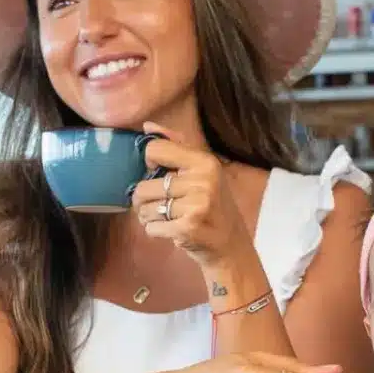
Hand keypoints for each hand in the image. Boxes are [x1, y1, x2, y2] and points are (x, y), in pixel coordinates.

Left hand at [128, 122, 250, 268]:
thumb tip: (147, 127)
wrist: (231, 245)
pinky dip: (156, 231)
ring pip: (144, 208)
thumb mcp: (201, 171)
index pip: (154, 150)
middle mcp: (202, 181)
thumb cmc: (212, 205)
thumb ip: (175, 145)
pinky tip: (172, 230)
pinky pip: (151, 227)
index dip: (149, 164)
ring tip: (168, 218)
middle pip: (142, 186)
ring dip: (149, 216)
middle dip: (145, 200)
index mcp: (204, 161)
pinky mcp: (187, 229)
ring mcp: (195, 206)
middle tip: (163, 205)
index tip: (159, 174)